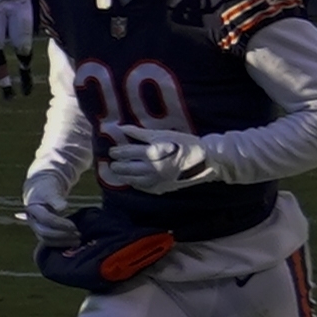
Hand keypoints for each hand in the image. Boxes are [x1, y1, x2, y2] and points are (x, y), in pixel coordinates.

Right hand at [20, 177, 79, 246]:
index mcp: (32, 209)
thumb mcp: (51, 190)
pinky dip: (60, 243)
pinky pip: (50, 241)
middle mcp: (32, 220)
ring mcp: (36, 227)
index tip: (74, 226)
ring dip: (62, 242)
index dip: (60, 224)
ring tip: (77, 241)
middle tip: (77, 235)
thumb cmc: (47, 188)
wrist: (41, 189)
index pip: (46, 219)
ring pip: (46, 240)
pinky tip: (72, 242)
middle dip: (61, 236)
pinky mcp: (42, 231)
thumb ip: (56, 199)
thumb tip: (62, 207)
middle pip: (44, 233)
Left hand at [99, 122, 214, 194]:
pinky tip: (131, 180)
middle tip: (113, 162)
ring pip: (133, 180)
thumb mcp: (163, 134)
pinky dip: (135, 183)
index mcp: (152, 153)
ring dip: (123, 176)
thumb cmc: (184, 143)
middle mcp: (152, 168)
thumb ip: (140, 133)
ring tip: (118, 172)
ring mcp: (157, 181)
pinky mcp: (161, 188)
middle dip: (117, 165)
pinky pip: (143, 188)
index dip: (117, 152)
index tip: (112, 151)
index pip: (127, 153)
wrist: (205, 160)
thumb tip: (121, 128)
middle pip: (127, 169)